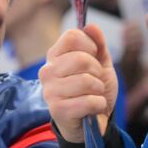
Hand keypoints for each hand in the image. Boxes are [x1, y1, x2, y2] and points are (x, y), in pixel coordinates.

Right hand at [39, 25, 116, 142]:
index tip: (93, 58)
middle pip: (81, 59)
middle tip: (95, 82)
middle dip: (97, 72)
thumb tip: (91, 26)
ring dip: (99, 90)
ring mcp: (49, 91)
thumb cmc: (93, 90)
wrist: (93, 121)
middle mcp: (47, 71)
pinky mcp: (57, 110)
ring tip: (93, 95)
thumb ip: (98, 44)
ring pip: (86, 81)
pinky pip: (88, 101)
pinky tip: (93, 108)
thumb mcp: (100, 64)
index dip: (90, 46)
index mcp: (55, 56)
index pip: (72, 36)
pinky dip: (99, 104)